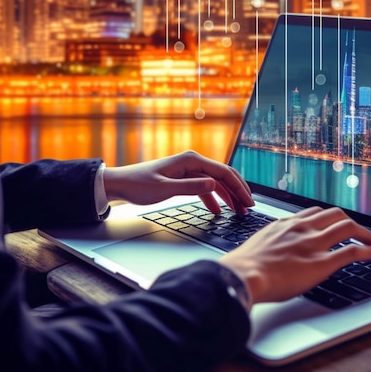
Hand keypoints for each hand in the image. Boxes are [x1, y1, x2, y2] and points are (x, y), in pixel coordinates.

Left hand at [102, 151, 253, 214]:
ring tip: (238, 211)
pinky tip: (219, 210)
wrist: (121, 184)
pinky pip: (205, 187)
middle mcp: (193, 162)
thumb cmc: (139, 184)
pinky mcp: (184, 178)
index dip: (239, 188)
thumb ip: (190, 187)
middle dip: (238, 191)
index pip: (224, 172)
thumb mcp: (165, 189)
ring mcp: (189, 170)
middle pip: (224, 175)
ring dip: (228, 196)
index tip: (248, 202)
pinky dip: (214, 198)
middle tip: (249, 207)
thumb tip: (213, 185)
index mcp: (191, 160)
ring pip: (216, 182)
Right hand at [219, 206, 370, 304]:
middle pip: (335, 214)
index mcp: (287, 224)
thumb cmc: (245, 266)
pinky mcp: (322, 262)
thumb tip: (272, 252)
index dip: (329, 218)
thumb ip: (272, 243)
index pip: (314, 212)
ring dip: (364, 233)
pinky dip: (367, 250)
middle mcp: (303, 228)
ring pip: (348, 227)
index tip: (334, 224)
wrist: (243, 274)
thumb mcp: (259, 245)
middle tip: (356, 232)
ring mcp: (314, 243)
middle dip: (349, 222)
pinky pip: (352, 250)